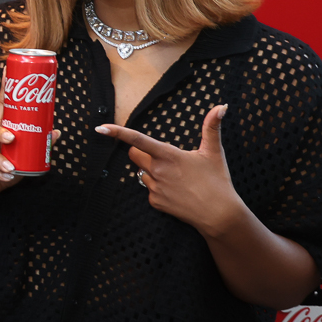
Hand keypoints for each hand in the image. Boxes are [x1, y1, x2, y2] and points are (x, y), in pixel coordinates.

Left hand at [96, 105, 241, 235]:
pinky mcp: (155, 202)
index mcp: (168, 155)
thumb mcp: (213, 152)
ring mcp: (155, 188)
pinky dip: (159, 188)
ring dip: (153, 172)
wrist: (219, 215)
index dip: (117, 132)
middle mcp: (157, 171)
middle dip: (141, 153)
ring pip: (143, 173)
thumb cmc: (217, 181)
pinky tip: (176, 191)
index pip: (137, 140)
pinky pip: (150, 190)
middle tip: (163, 157)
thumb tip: (221, 106)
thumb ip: (212, 127)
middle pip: (134, 156)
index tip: (100, 128)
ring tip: (177, 178)